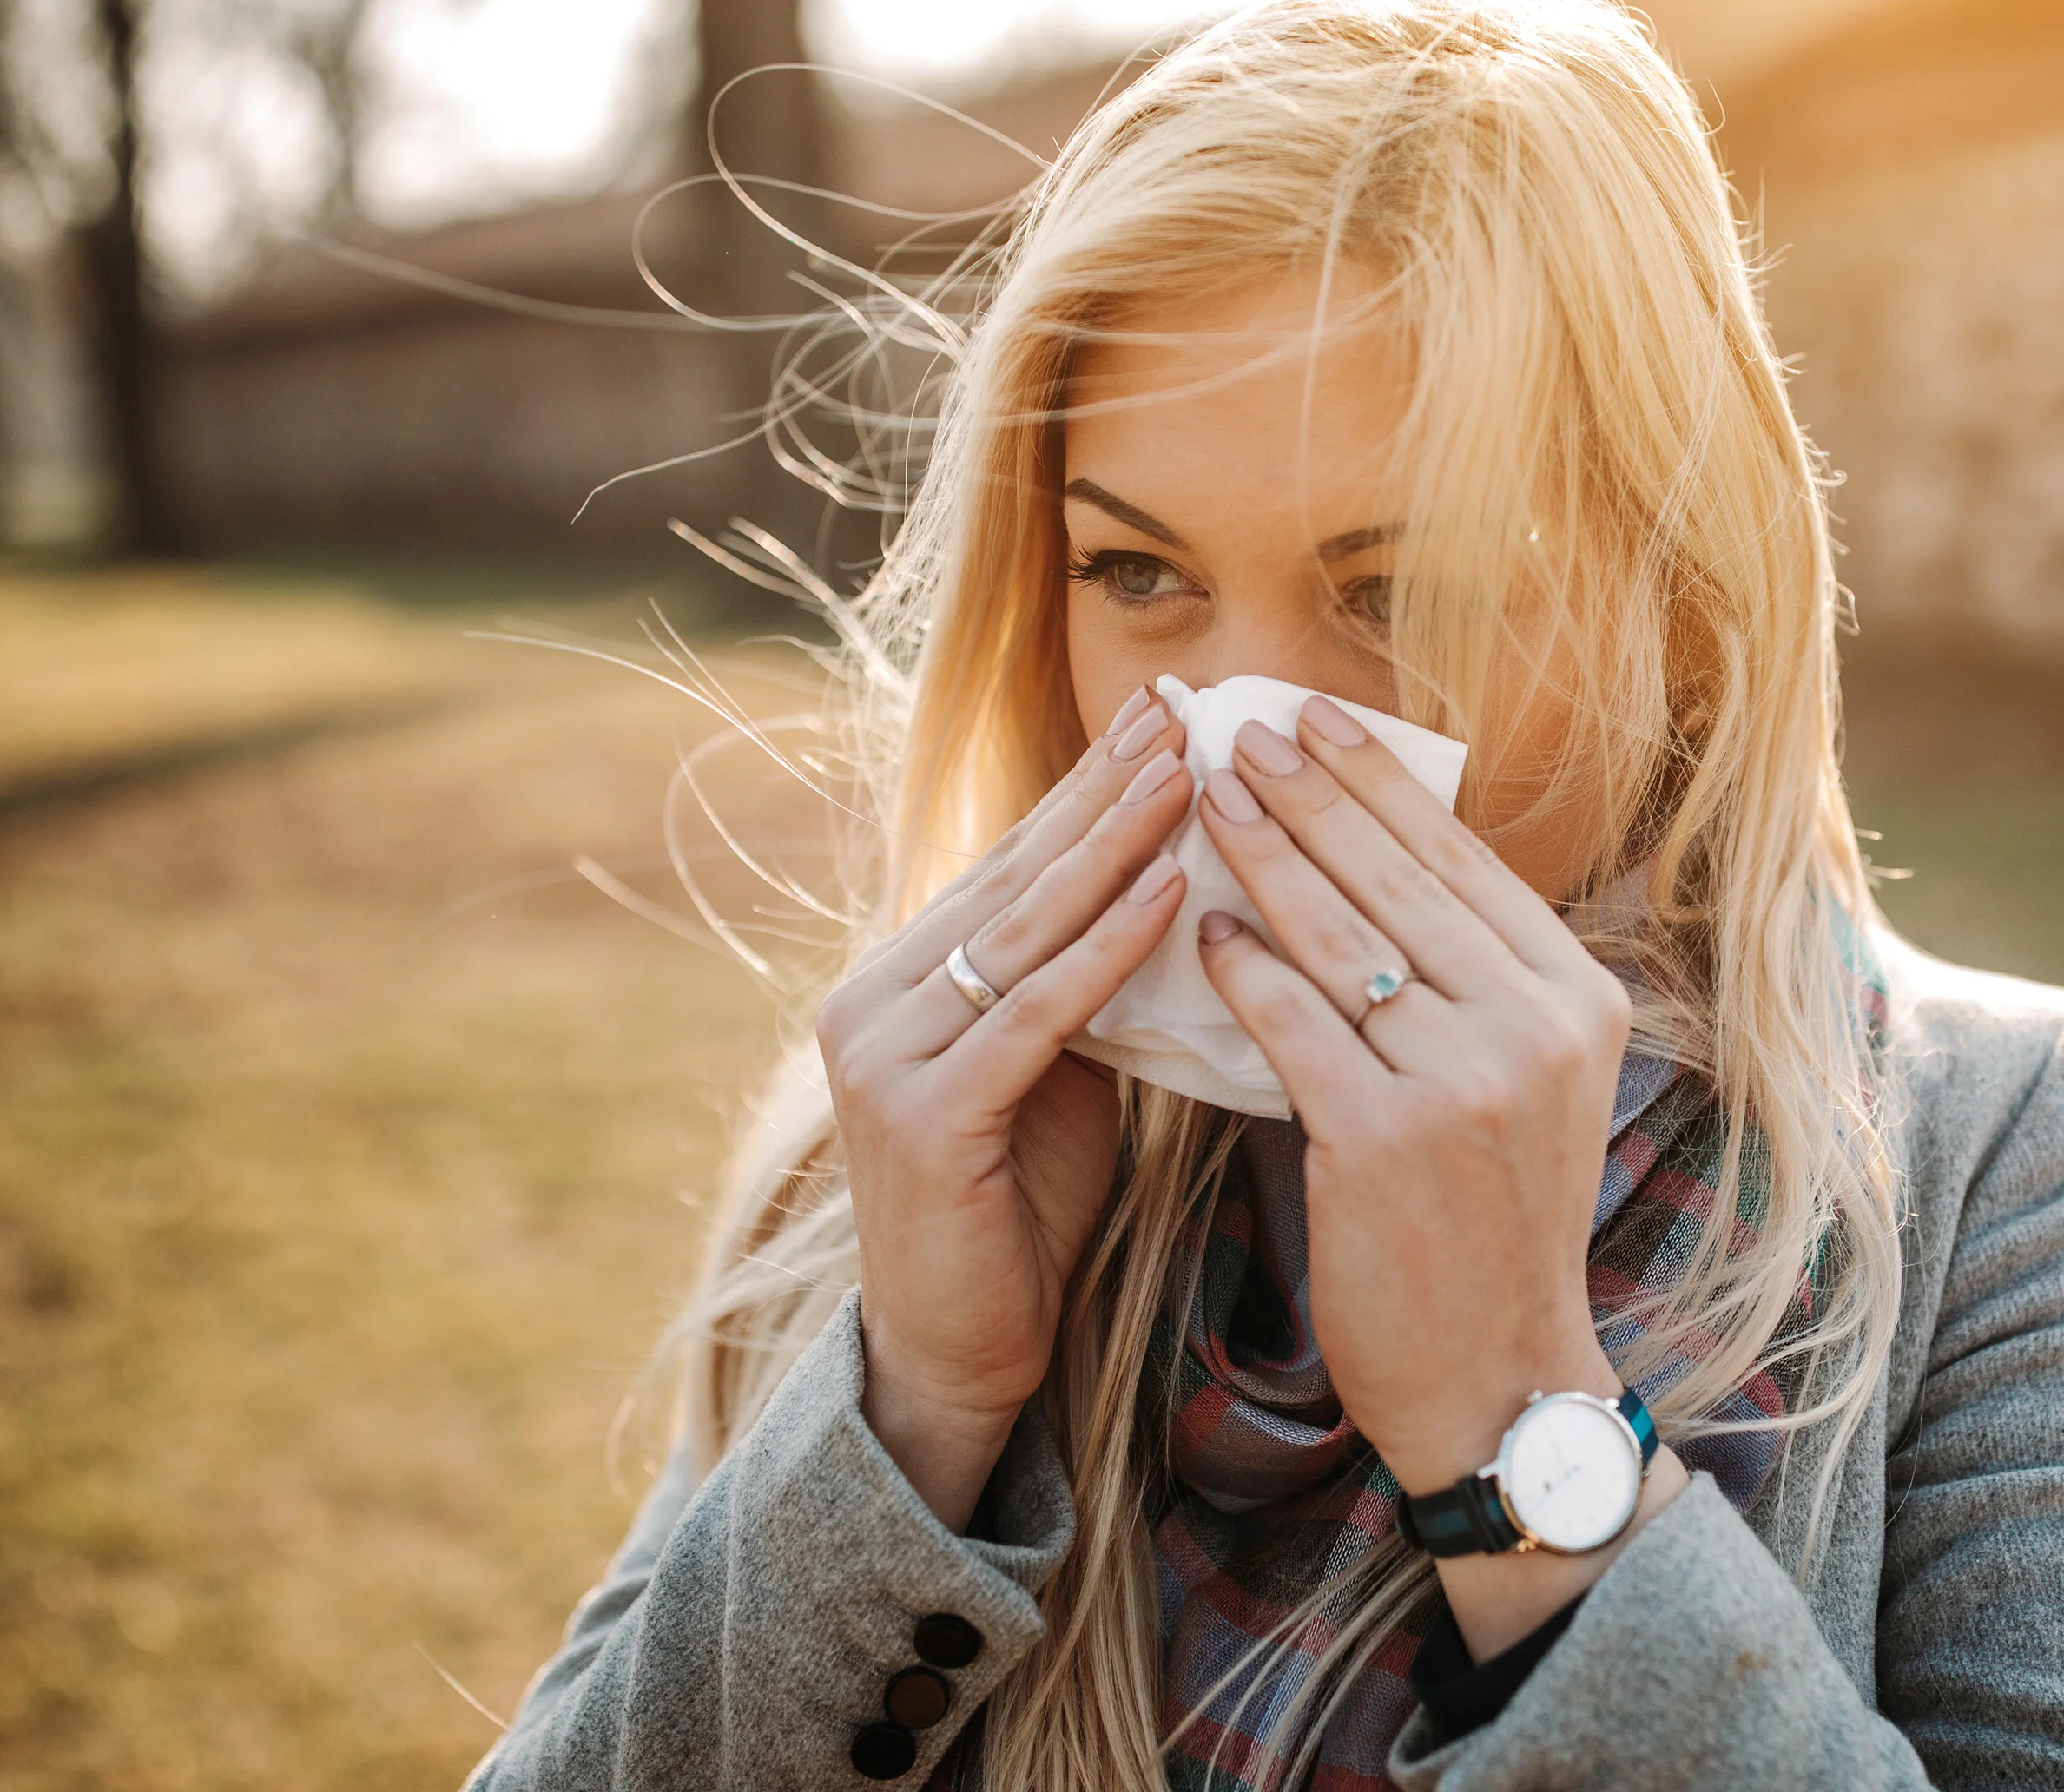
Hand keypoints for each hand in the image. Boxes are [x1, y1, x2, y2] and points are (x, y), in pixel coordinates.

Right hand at [815, 688, 1189, 1525]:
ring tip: (1188, 774)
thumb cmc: (1020, 1213)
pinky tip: (1170, 896)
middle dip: (1104, 791)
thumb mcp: (1057, 1075)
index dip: (1085, 788)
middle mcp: (875, 998)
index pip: (1010, 864)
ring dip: (1114, 846)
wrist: (959, 1352)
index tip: (1158, 714)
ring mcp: (885, 1054)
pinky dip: (1107, 951)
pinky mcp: (922, 1114)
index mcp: (903, 980)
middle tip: (1180, 711)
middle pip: (1015, 876)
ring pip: (1024, 930)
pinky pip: (1035, 1014)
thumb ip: (1081, 991)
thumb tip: (1169, 891)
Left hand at [1187, 696, 1635, 1489]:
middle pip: (1396, 880)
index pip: (1460, 862)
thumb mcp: (1524, 1085)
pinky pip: (1293, 1023)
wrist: (1495, 1375)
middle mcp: (1534, 1028)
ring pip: (1339, 938)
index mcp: (1577, 1001)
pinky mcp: (1385, 1138)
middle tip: (1241, 729)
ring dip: (1262, 855)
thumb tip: (1376, 856)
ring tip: (1205, 796)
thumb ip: (1473, 981)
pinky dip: (1242, 968)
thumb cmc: (1490, 1225)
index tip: (1315, 717)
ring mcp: (1464, 1082)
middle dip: (1309, 793)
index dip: (1379, 782)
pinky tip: (1203, 928)